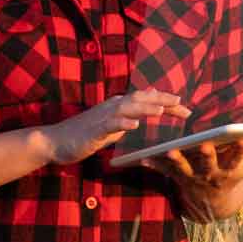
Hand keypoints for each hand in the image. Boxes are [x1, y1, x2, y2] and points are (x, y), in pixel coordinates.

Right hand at [40, 88, 191, 165]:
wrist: (55, 141)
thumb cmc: (85, 133)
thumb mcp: (112, 123)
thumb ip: (131, 113)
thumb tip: (150, 101)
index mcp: (119, 105)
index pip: (147, 100)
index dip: (167, 102)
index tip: (187, 109)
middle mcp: (113, 106)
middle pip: (141, 99)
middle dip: (162, 101)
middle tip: (182, 105)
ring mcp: (102, 117)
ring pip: (127, 109)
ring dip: (145, 108)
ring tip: (162, 111)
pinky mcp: (93, 130)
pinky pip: (109, 125)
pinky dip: (122, 123)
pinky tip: (134, 125)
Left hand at [140, 135, 242, 223]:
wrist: (213, 203)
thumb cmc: (232, 173)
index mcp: (230, 171)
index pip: (238, 159)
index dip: (241, 149)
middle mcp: (211, 176)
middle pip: (209, 165)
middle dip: (208, 155)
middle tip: (205, 144)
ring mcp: (193, 178)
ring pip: (184, 169)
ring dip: (176, 160)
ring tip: (170, 149)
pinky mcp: (177, 178)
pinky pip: (164, 171)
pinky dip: (154, 165)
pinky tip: (144, 157)